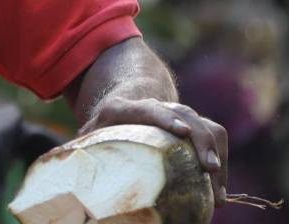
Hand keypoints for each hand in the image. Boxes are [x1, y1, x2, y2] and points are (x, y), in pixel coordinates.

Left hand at [78, 98, 229, 206]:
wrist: (127, 98)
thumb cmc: (105, 123)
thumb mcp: (91, 130)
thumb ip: (84, 144)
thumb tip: (67, 165)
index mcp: (124, 108)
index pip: (147, 108)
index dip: (163, 117)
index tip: (179, 131)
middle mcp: (157, 106)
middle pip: (184, 115)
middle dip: (199, 140)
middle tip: (208, 168)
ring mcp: (178, 114)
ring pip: (204, 125)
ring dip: (215, 154)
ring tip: (217, 188)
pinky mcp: (194, 126)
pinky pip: (214, 136)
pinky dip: (221, 160)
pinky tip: (218, 189)